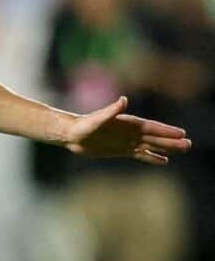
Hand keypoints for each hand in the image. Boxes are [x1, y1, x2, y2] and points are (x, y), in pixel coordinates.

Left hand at [66, 97, 191, 164]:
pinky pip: (140, 154)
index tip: (181, 133)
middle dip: (171, 141)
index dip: (166, 131)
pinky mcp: (120, 150)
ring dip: (166, 149)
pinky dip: (152, 157)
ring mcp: (126, 141)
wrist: (71, 134)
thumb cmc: (83, 125)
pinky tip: (163, 160)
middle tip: (188, 145)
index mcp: (128, 123)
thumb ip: (111, 110)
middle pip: (155, 137)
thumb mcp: (97, 118)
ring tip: (182, 150)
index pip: (152, 127)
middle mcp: (130, 132)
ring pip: (151, 146)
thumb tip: (123, 100)